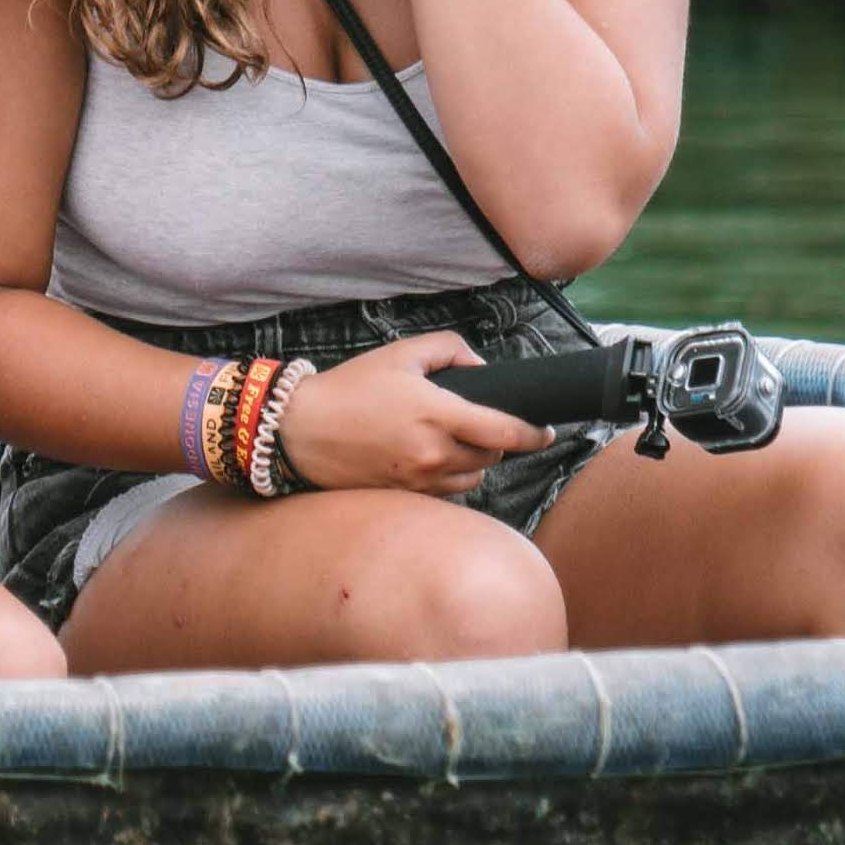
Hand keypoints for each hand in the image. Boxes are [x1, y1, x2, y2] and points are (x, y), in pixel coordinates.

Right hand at [273, 333, 550, 497]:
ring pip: (472, 477)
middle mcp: (432, 452)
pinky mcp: (404, 495)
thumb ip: (449, 350)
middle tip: (482, 424)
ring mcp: (418, 479)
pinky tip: (432, 457)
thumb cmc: (349, 388)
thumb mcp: (400, 353)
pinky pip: (446, 491)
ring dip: (474, 461)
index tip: (546, 432)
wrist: (299, 430)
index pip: (506, 432)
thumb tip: (481, 368)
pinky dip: (450, 475)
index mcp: (437, 414)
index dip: (534, 434)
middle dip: (497, 442)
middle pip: (492, 457)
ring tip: (454, 441)